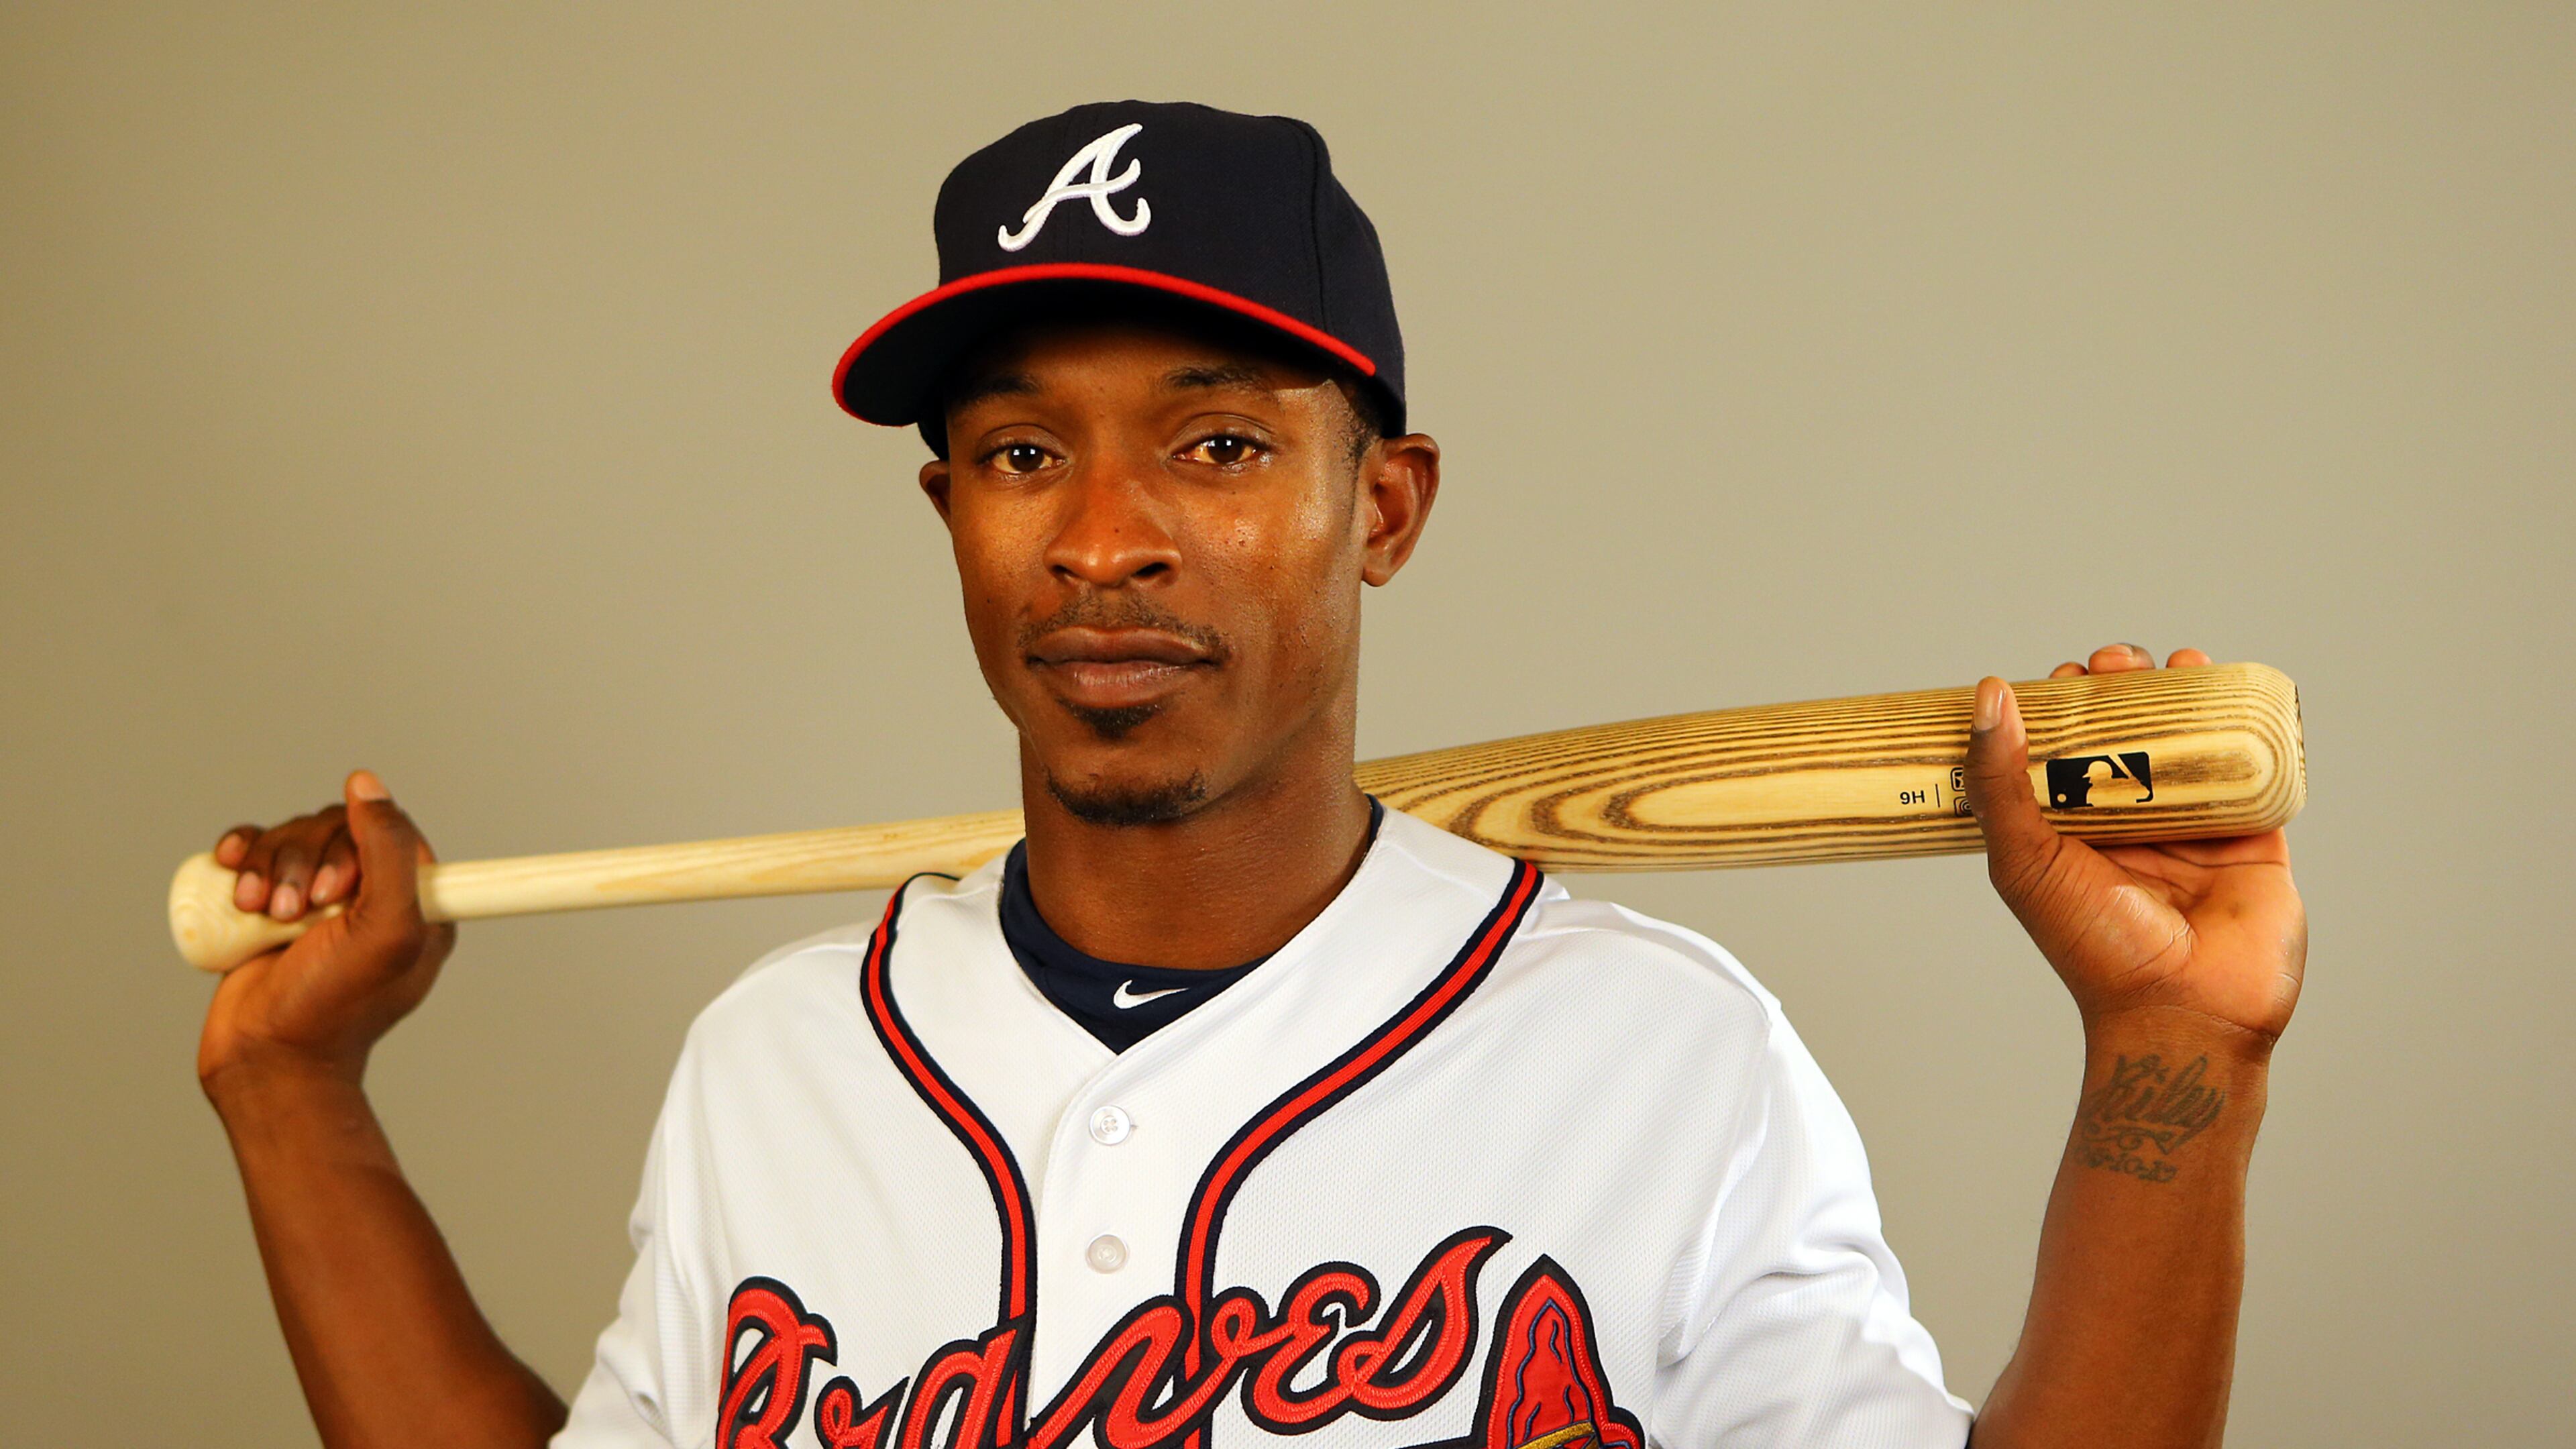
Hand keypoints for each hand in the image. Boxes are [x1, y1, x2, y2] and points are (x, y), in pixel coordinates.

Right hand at [196, 771, 455, 1098]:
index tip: (336, 892)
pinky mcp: (269, 908)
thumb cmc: (334, 1006)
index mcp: (418, 904)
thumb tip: (367, 785)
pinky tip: (229, 869)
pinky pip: (255, 853)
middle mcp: (371, 898)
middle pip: (334, 828)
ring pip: (290, 839)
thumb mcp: (386, 928)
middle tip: (293, 911)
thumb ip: (389, 851)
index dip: (354, 845)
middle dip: (301, 860)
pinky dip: (240, 854)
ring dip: (266, 865)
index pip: (389, 830)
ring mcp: (316, 902)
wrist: (267, 1059)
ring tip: (258, 912)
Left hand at [1963, 645, 2305, 1050]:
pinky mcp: (2251, 837)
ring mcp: (2193, 829)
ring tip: (2173, 663)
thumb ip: (1998, 782)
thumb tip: (1989, 694)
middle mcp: (2131, 827)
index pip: (2065, 750)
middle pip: (2129, 735)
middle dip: (2124, 688)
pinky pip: (2252, 771)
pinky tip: (2229, 687)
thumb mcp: (2024, 858)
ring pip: (2189, 743)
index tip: (2064, 676)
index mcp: (2073, 832)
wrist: (2183, 1009)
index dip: (2065, 708)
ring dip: (2182, 694)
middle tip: (2116, 664)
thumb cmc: (2093, 946)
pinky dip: (2246, 725)